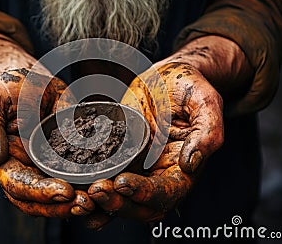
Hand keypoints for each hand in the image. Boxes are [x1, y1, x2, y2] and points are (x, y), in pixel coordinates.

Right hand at [0, 34, 95, 217]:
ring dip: (80, 202)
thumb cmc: (7, 89)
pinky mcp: (69, 159)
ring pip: (60, 196)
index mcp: (5, 163)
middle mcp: (27, 170)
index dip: (40, 192)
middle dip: (63, 206)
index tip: (64, 192)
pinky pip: (80, 177)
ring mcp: (48, 167)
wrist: (32, 80)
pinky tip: (110, 186)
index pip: (19, 186)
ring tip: (101, 200)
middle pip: (40, 201)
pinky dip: (93, 184)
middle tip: (87, 203)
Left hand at [88, 62, 223, 225]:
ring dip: (100, 203)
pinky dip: (88, 189)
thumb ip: (207, 133)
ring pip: (119, 199)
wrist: (164, 76)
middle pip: (140, 205)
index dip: (145, 193)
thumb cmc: (188, 87)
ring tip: (81, 195)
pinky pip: (104, 178)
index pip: (167, 193)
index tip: (123, 182)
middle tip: (97, 190)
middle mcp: (158, 175)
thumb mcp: (205, 103)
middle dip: (118, 203)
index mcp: (182, 168)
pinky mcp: (117, 158)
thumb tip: (190, 164)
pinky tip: (73, 187)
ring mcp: (136, 169)